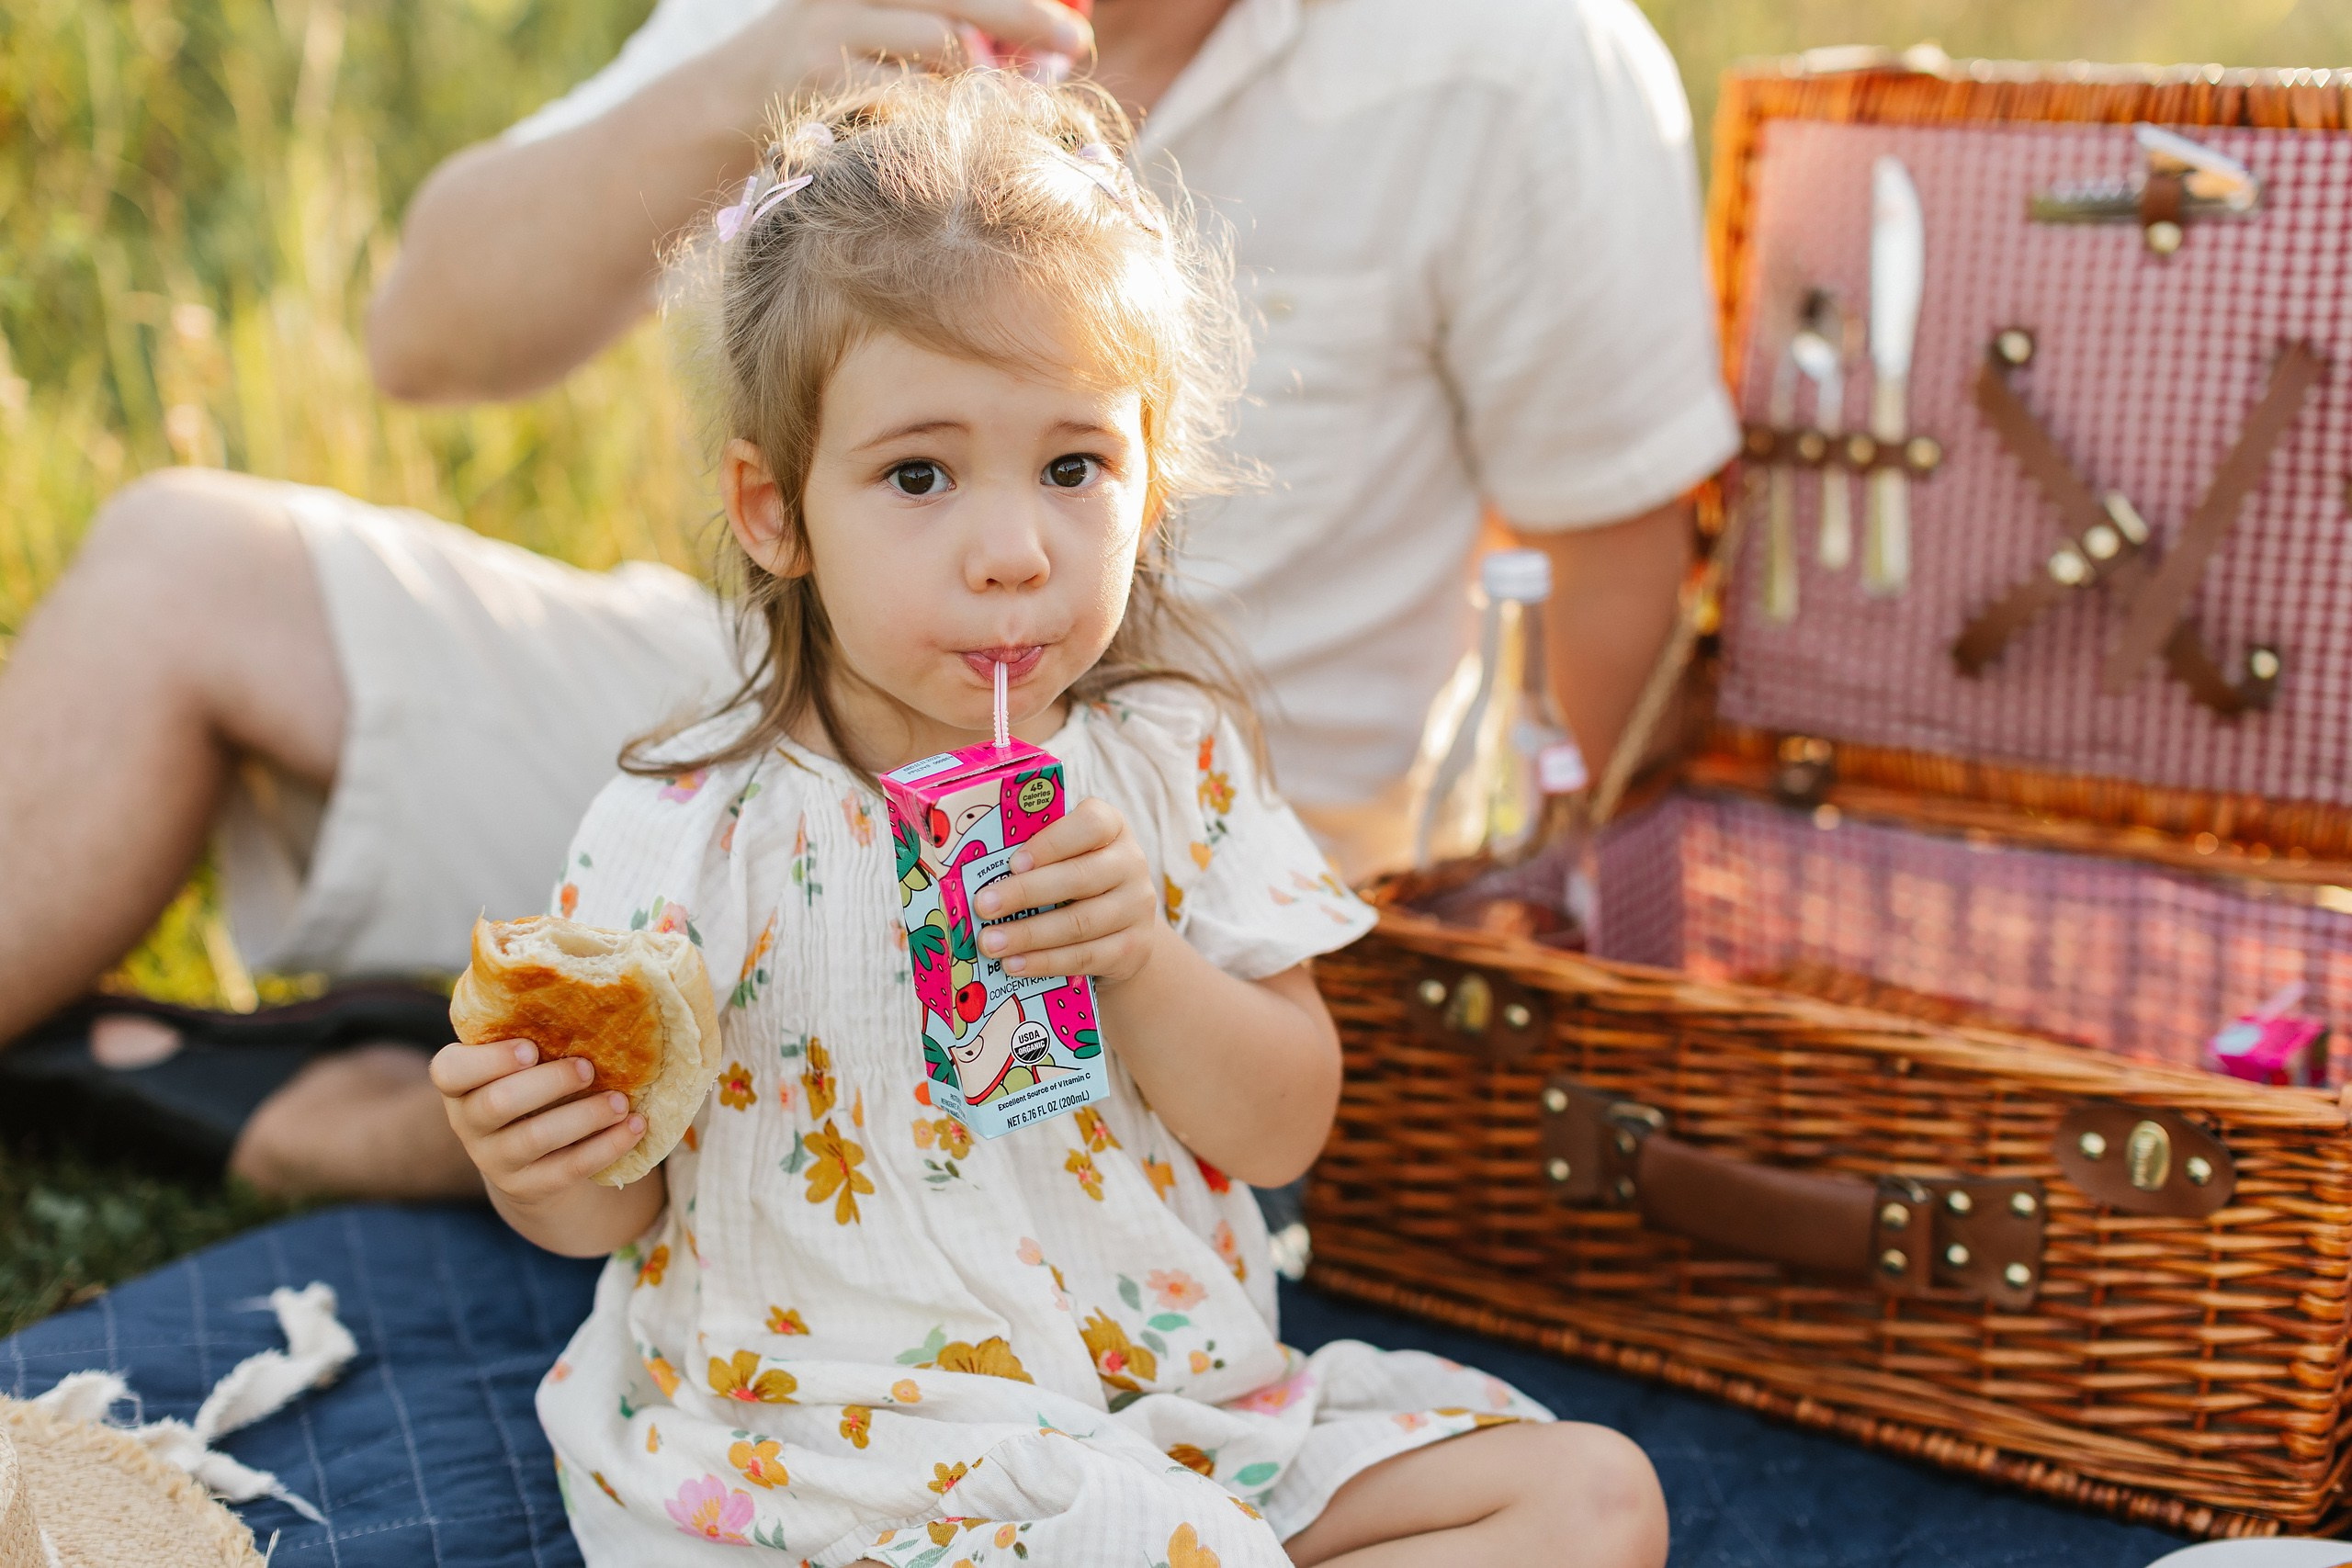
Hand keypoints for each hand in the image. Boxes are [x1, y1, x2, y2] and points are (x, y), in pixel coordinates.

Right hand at [428, 1040, 644, 1206]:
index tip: (530, 1048)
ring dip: (584, 1117)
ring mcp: (493, 1159)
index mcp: (459, 1082)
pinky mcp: (526, 1187)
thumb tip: (581, 969)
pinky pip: (567, 1169)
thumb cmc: (528, 1082)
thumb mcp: (514, 1059)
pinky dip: (606, 1147)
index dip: (488, 1060)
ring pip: (535, 1138)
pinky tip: (635, 1127)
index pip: (449, 1070)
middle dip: (548, 1083)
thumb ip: (528, 1026)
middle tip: (588, 1068)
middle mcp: (467, 1122)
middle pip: (498, 1104)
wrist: (529, 1156)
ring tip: (621, 1101)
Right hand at [723, 0, 1093, 114]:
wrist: (726, 103)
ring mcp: (835, 28)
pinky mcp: (825, 83)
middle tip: (1077, 42)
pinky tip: (972, 127)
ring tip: (1022, 97)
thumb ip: (944, 20)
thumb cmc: (829, 62)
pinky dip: (951, 115)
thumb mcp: (879, 20)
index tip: (1073, 7)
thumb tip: (1043, 33)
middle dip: (1029, 17)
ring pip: (946, 44)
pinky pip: (913, 100)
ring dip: (993, 75)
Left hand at [972, 797, 1164, 983]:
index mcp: (1112, 827)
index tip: (1013, 863)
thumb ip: (1034, 856)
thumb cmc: (1076, 879)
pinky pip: (1085, 957)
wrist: (1123, 926)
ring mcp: (1138, 907)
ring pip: (1079, 923)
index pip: (1091, 824)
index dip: (1051, 843)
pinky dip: (1045, 962)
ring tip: (990, 943)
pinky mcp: (1134, 948)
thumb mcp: (1064, 857)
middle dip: (1024, 893)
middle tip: (982, 907)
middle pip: (1078, 878)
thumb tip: (977, 875)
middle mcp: (1132, 863)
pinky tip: (1014, 964)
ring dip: (1028, 935)